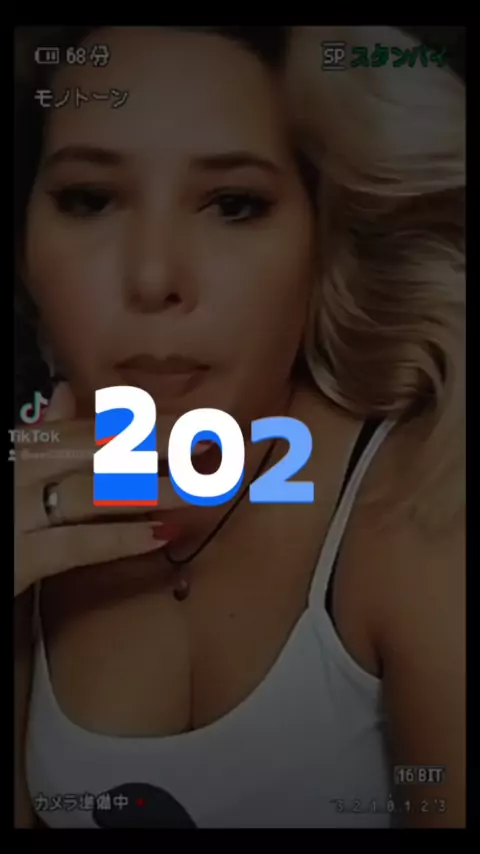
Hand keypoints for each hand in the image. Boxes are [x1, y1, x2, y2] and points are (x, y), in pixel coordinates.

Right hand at [14, 383, 205, 596]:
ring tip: (202, 487)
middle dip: (162, 444)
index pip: (94, 427)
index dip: (150, 423)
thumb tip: (66, 390)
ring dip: (153, 488)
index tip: (199, 421)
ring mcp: (14, 511)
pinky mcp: (14, 558)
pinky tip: (160, 536)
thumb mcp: (10, 464)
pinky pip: (72, 545)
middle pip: (100, 448)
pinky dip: (117, 539)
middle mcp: (18, 469)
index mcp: (22, 446)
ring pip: (93, 492)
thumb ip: (39, 433)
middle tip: (216, 443)